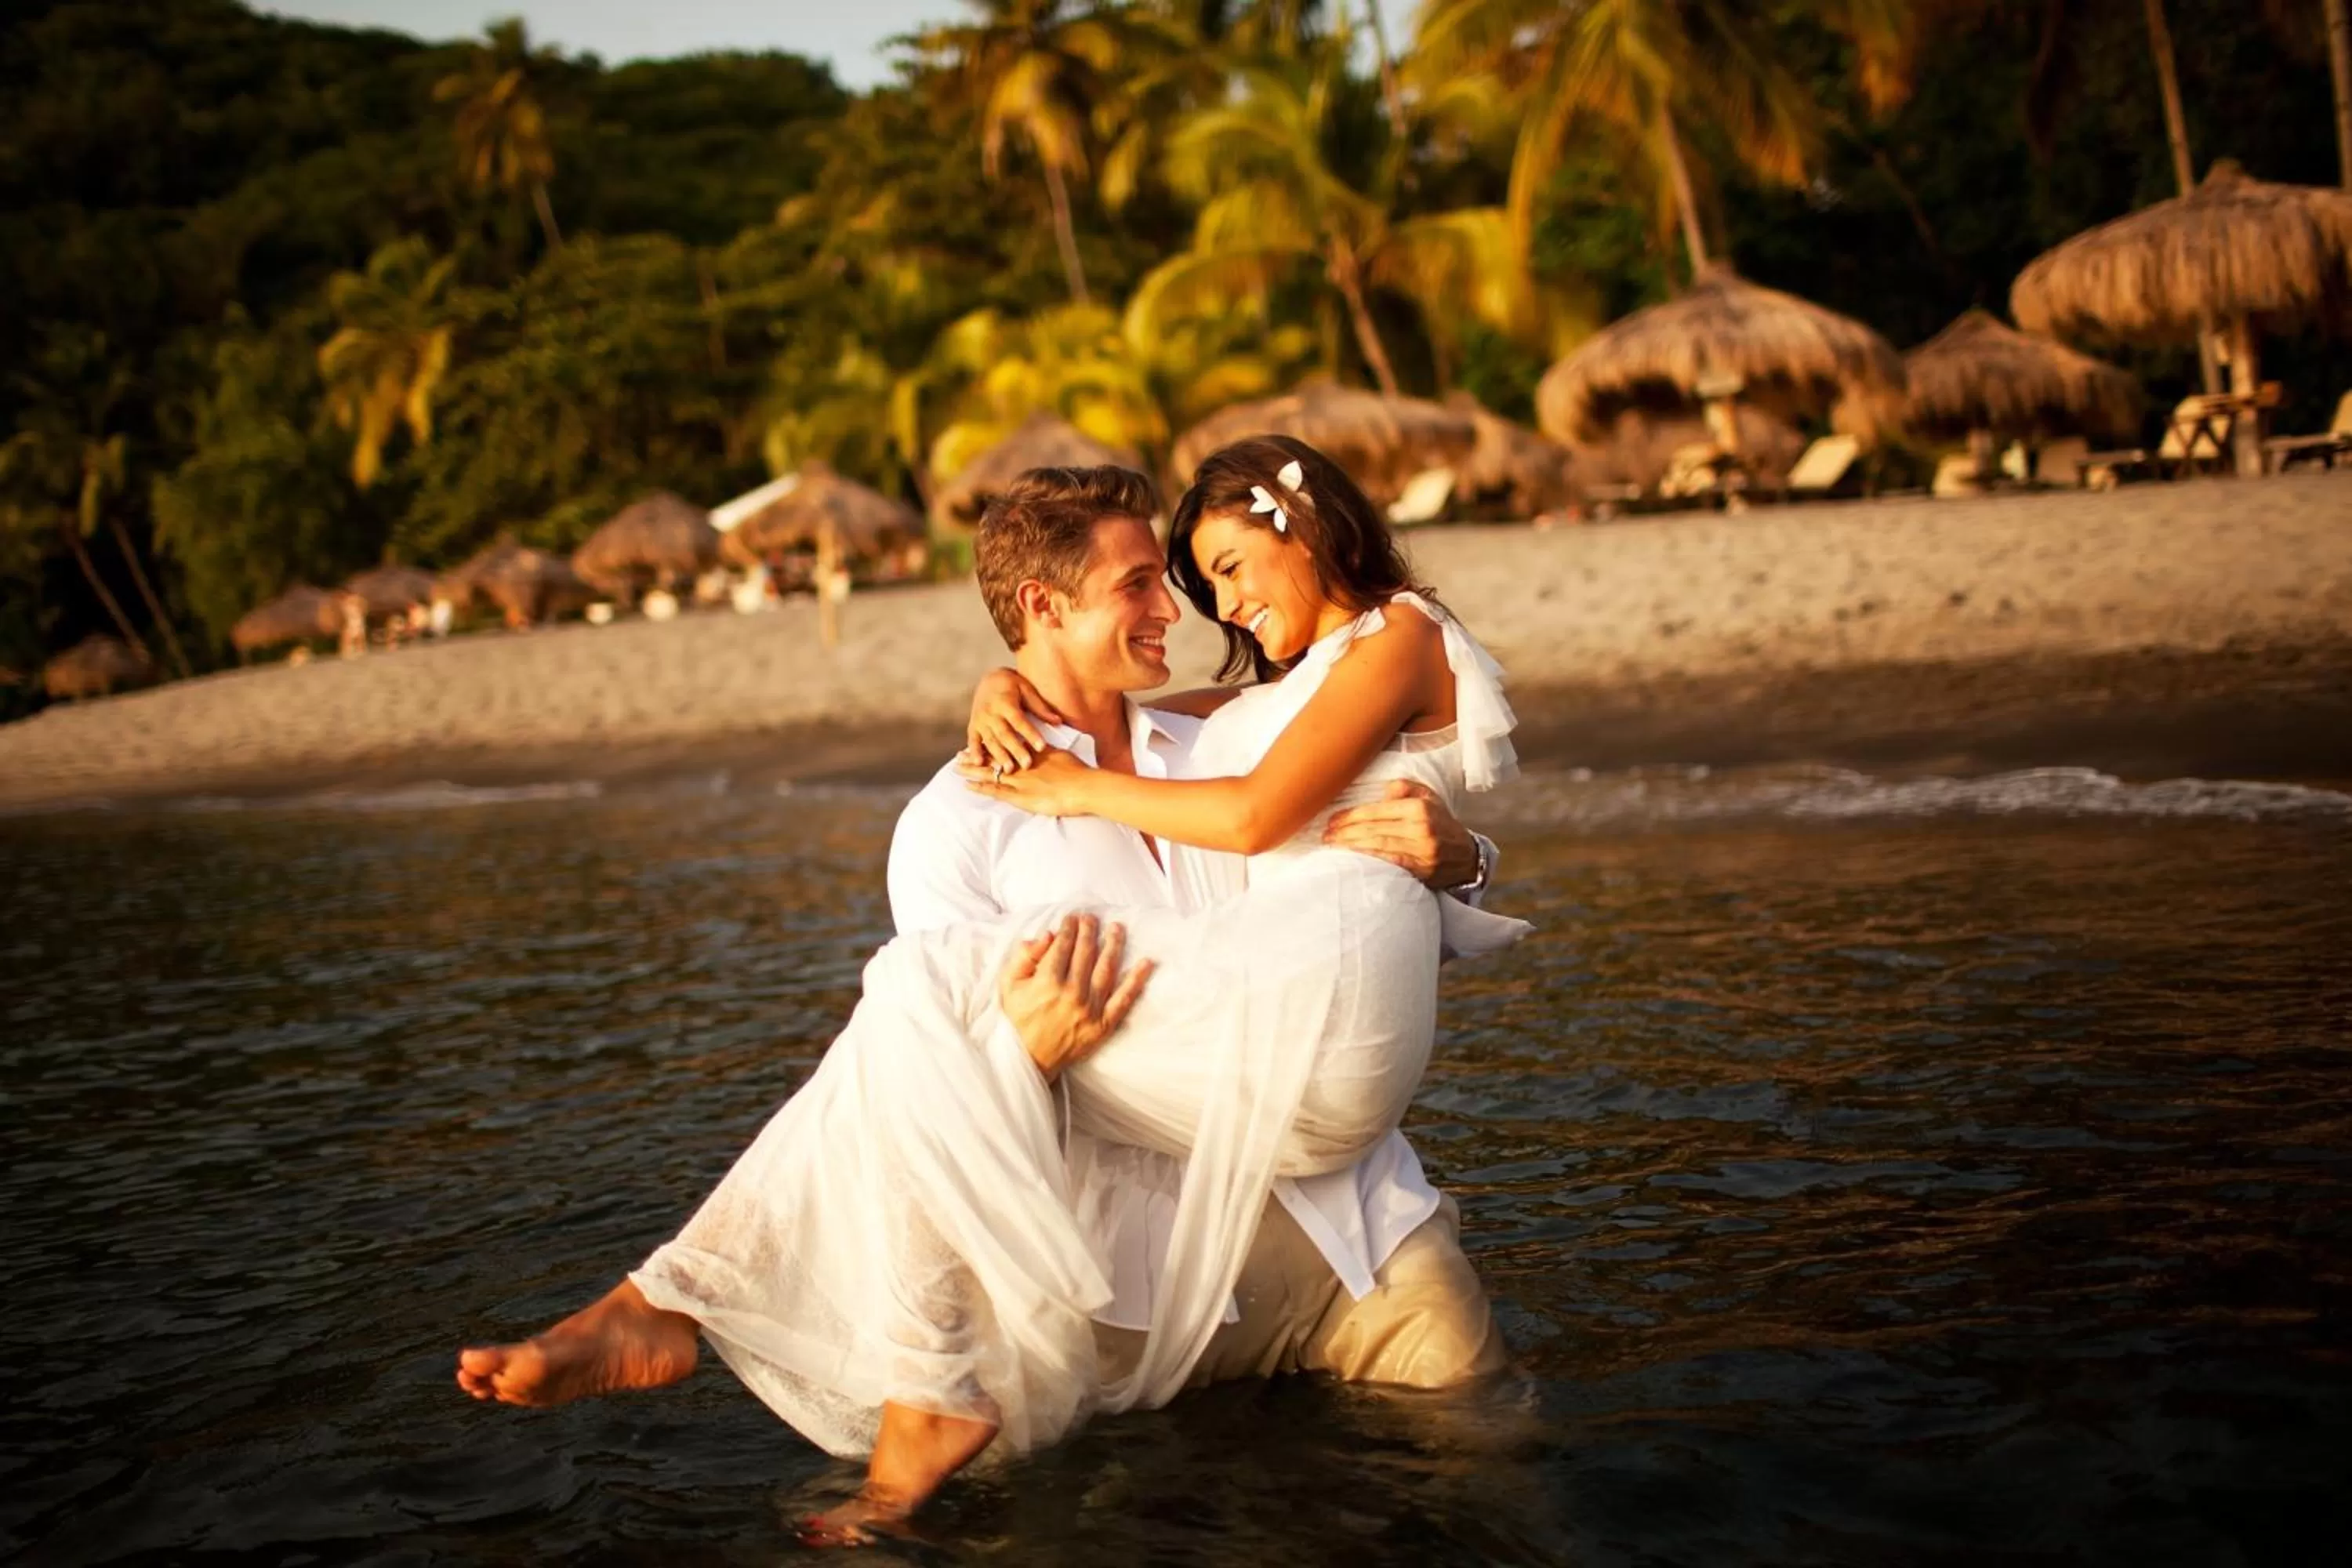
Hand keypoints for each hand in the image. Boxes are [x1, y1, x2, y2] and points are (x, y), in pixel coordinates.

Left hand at [957, 746, 1093, 816]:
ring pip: (989, 772)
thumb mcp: (1062, 755)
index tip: (981, 742)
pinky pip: (995, 790)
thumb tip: (1047, 747)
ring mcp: (1019, 779)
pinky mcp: (1020, 795)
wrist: (1083, 786)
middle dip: (976, 756)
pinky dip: (980, 788)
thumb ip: (1051, 751)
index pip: (1007, 746)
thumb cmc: (1079, 772)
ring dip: (972, 770)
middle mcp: (1022, 763)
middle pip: (994, 757)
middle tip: (960, 753)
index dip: (993, 745)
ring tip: (956, 767)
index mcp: (1031, 753)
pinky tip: (966, 785)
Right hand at [965, 667, 1062, 773]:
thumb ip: (1040, 708)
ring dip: (999, 755)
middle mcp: (991, 712)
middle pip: (1005, 734)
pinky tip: (979, 763)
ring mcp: (980, 720)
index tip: (1041, 747)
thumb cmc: (1012, 685)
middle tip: (1027, 764)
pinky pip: (973, 740)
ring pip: (990, 740)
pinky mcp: (973, 726)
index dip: (1030, 734)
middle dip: (1016, 750)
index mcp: (1006, 702)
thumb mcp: (1027, 690)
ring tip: (1009, 769)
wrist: (989, 678)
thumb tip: (1058, 721)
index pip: (1019, 721)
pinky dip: (974, 752)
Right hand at [997, 914, 1153, 1081]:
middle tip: (1092, 918)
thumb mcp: (1009, 985)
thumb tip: (1046, 935)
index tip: (1072, 918)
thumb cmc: (1018, 1019)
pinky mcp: (1103, 1025)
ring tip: (1117, 928)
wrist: (1029, 1059)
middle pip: (1085, 953)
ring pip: (1106, 969)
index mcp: (1047, 981)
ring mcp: (1090, 1009)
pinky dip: (1137, 980)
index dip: (1068, 928)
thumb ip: (1025, 957)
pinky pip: (1124, 1000)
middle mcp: (1071, 993)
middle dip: (1089, 931)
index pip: (1063, 946)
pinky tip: (1147, 963)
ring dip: (1114, 945)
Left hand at [1322, 779, 1479, 887]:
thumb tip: (1381, 793)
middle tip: (1326, 835)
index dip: (1350, 816)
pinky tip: (1353, 860)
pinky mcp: (1422, 870)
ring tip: (1332, 846)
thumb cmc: (1440, 822)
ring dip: (1352, 847)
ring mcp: (1422, 851)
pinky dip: (1370, 861)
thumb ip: (1404, 788)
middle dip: (1345, 833)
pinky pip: (1390, 864)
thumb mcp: (1428, 796)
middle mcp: (1421, 828)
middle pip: (1374, 829)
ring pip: (1379, 847)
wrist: (1466, 855)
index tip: (1332, 820)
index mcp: (1419, 807)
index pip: (1376, 811)